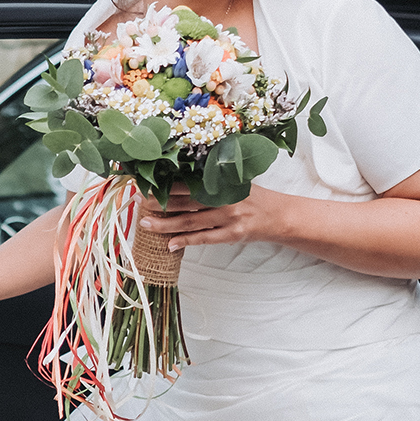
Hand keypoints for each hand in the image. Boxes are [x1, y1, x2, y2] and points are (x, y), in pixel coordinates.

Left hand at [137, 184, 284, 250]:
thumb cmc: (254, 197)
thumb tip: (181, 176)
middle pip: (185, 202)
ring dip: (166, 224)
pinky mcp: (233, 234)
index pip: (188, 183)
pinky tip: (170, 244)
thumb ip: (213, 179)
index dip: (166, 185)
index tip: (147, 184)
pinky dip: (186, 241)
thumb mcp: (236, 181)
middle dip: (159, 202)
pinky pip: (205, 239)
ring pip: (191, 222)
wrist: (280, 215)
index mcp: (222, 182)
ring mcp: (228, 218)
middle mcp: (224, 198)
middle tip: (139, 202)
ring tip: (146, 224)